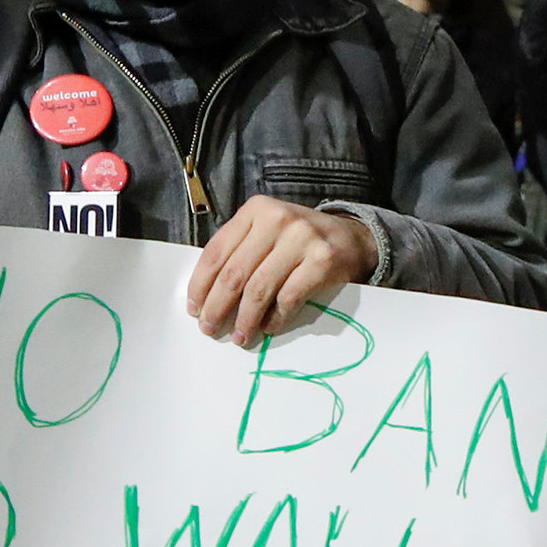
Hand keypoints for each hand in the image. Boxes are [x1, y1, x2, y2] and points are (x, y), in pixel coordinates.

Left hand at [187, 197, 379, 339]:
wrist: (352, 237)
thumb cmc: (299, 240)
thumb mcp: (266, 232)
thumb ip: (239, 252)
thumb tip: (207, 297)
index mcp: (256, 210)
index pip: (216, 252)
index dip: (201, 285)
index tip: (194, 309)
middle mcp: (277, 219)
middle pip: (234, 273)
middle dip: (217, 307)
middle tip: (210, 328)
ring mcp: (302, 238)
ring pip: (259, 289)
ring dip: (245, 319)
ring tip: (240, 336)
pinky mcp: (322, 260)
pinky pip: (288, 298)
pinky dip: (275, 319)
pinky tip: (268, 328)